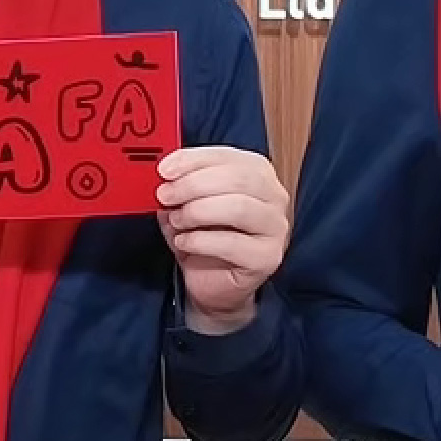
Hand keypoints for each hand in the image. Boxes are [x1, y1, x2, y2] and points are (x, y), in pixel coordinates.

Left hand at [155, 145, 288, 335]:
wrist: (213, 284)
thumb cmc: (204, 237)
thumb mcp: (187, 204)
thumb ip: (180, 185)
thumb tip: (164, 174)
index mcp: (257, 173)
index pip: (227, 156)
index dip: (193, 160)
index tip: (164, 169)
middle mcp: (274, 197)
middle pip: (237, 179)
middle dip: (193, 185)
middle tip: (165, 195)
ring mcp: (275, 228)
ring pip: (238, 208)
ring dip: (198, 212)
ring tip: (176, 220)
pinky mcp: (267, 258)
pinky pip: (232, 243)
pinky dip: (201, 241)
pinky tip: (184, 242)